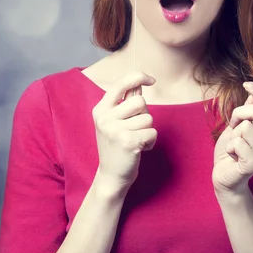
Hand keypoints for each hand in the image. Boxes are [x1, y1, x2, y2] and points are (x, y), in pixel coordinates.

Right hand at [92, 71, 156, 193]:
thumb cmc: (117, 145)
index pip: (122, 83)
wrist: (111, 176)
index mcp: (101, 109)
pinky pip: (152, 132)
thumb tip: (140, 81)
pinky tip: (139, 148)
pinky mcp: (127, 142)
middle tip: (134, 130)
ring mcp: (114, 130)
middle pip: (140, 102)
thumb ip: (126, 100)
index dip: (140, 77)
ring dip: (147, 130)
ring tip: (135, 140)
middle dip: (144, 115)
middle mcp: (104, 118)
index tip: (152, 80)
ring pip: (148, 118)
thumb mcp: (116, 121)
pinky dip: (150, 141)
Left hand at [212, 82, 252, 196]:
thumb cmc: (231, 151)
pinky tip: (232, 155)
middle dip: (239, 113)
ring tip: (234, 145)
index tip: (246, 84)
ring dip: (233, 134)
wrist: (224, 177)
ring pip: (245, 127)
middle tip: (233, 126)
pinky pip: (238, 143)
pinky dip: (229, 147)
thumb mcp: (237, 126)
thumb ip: (247, 111)